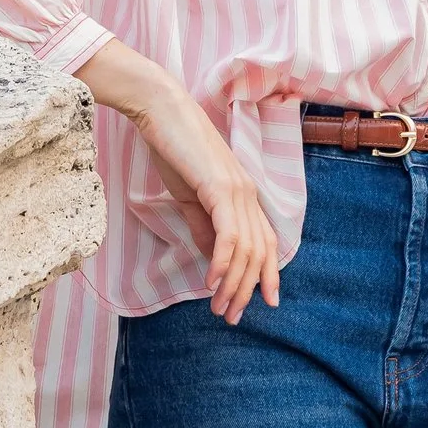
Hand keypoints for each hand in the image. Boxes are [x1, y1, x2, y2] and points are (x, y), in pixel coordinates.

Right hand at [77, 45, 281, 323]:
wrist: (160, 111)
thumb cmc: (173, 147)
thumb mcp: (190, 196)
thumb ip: (204, 227)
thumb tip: (214, 259)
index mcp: (244, 194)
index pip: (265, 242)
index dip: (267, 274)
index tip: (260, 302)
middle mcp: (248, 193)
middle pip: (260, 252)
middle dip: (248, 289)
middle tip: (232, 316)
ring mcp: (237, 190)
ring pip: (247, 248)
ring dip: (234, 284)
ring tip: (221, 308)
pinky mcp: (219, 188)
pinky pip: (229, 235)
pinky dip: (223, 262)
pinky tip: (212, 282)